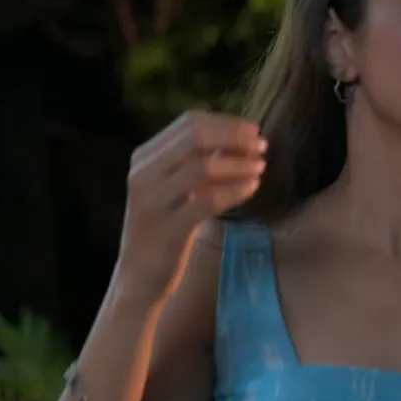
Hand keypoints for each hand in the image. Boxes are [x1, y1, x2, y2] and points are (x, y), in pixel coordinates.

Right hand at [116, 111, 266, 304]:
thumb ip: (196, 162)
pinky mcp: (167, 228)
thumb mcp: (174, 188)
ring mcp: (152, 201)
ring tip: (260, 167)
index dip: (226, 123)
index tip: (254, 130)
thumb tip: (237, 136)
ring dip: (237, 163)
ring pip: (201, 166)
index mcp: (144, 158)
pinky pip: (207, 200)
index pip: (188, 123)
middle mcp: (143, 174)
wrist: (138, 277)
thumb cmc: (163, 229)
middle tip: (262, 146)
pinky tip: (252, 188)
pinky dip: (234, 190)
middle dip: (234, 137)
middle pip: (194, 138)